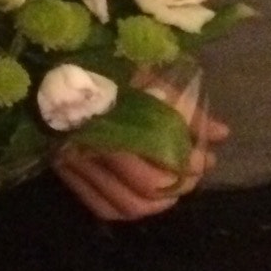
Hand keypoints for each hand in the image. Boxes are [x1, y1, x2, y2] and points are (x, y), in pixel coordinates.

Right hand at [52, 61, 227, 220]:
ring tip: (171, 186)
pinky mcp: (65, 170)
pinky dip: (125, 208)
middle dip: (175, 187)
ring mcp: (74, 164)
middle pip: (140, 195)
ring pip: (122, 206)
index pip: (153, 172)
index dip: (185, 168)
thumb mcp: (148, 78)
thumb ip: (184, 109)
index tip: (203, 154)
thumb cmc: (103, 64)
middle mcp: (89, 152)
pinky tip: (142, 195)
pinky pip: (99, 206)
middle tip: (190, 172)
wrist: (48, 62)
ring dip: (154, 204)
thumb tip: (222, 133)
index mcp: (107, 126)